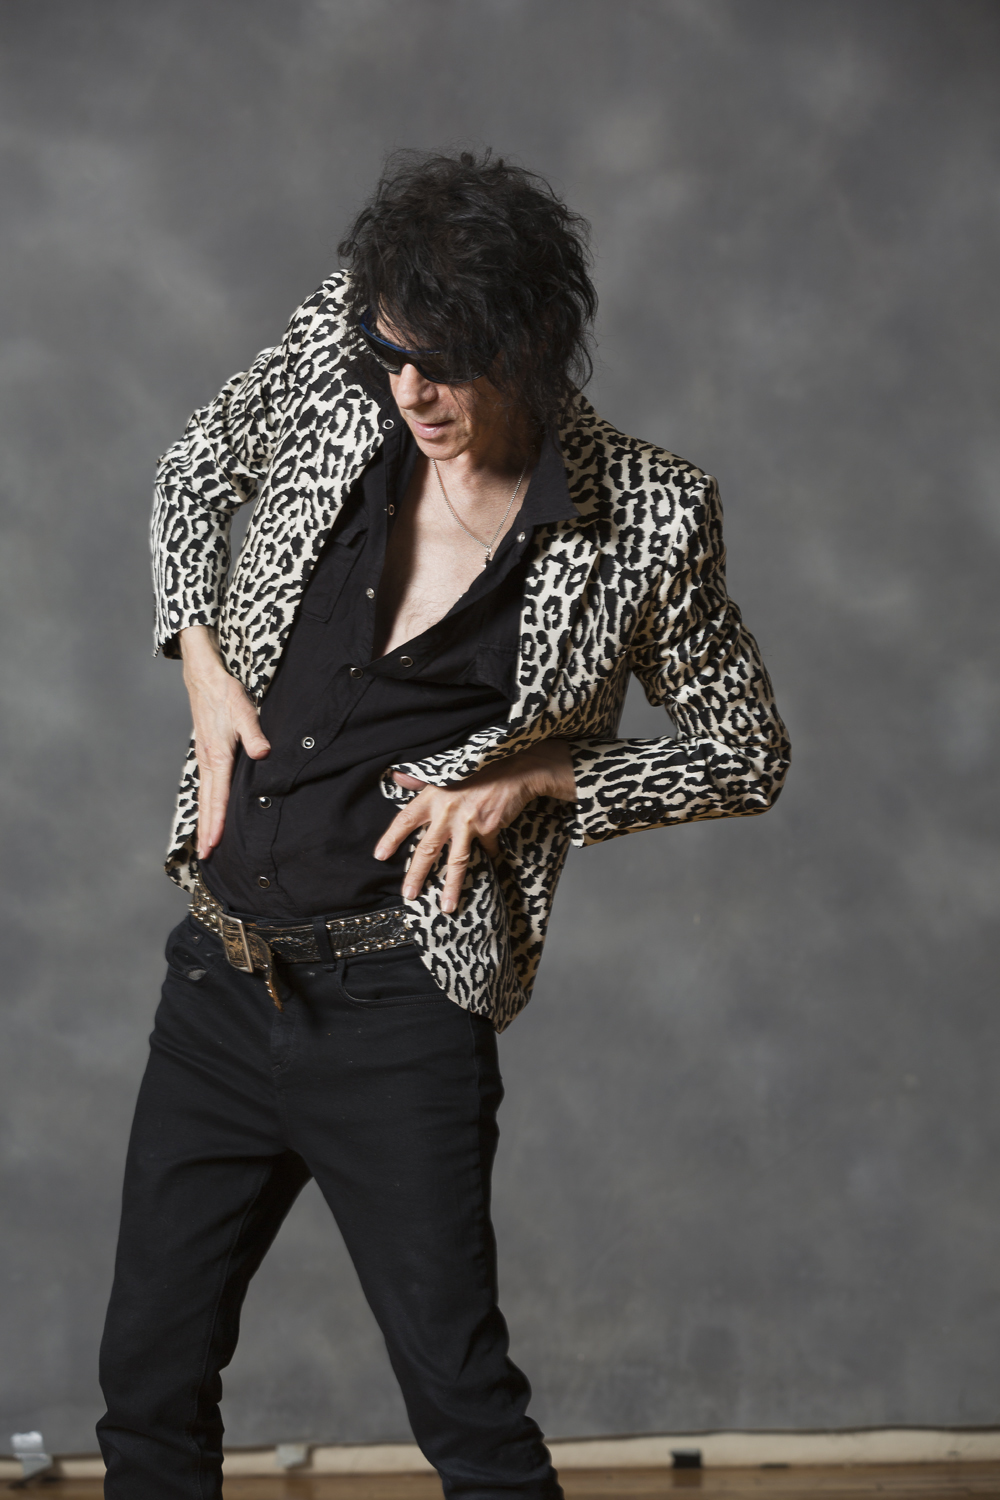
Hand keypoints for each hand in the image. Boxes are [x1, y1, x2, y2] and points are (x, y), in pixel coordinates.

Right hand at [179, 625, 270, 859]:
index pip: (218, 797)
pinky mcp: (205, 753)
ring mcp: (203, 758)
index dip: (217, 822)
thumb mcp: (244, 709)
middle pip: (206, 804)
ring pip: (203, 797)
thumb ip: (255, 733)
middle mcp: (206, 761)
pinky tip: (208, 812)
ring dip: (204, 821)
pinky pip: (204, 786)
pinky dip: (204, 805)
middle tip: (205, 856)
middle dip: (206, 831)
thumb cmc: (225, 693)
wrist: (204, 677)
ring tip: (204, 843)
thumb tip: (263, 753)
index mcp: (217, 756)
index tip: (214, 844)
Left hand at [374, 741, 575, 913]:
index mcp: (432, 797)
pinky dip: (489, 856)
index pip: (405, 820)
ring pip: (456, 861)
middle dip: (417, 875)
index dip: (391, 838)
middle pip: (427, 849)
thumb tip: (396, 776)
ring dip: (451, 886)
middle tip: (409, 895)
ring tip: (447, 907)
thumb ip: (419, 780)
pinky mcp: (488, 829)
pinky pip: (486, 850)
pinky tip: (491, 860)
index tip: (380, 856)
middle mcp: (446, 812)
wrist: (514, 770)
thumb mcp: (445, 771)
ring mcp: (468, 822)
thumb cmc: (477, 769)